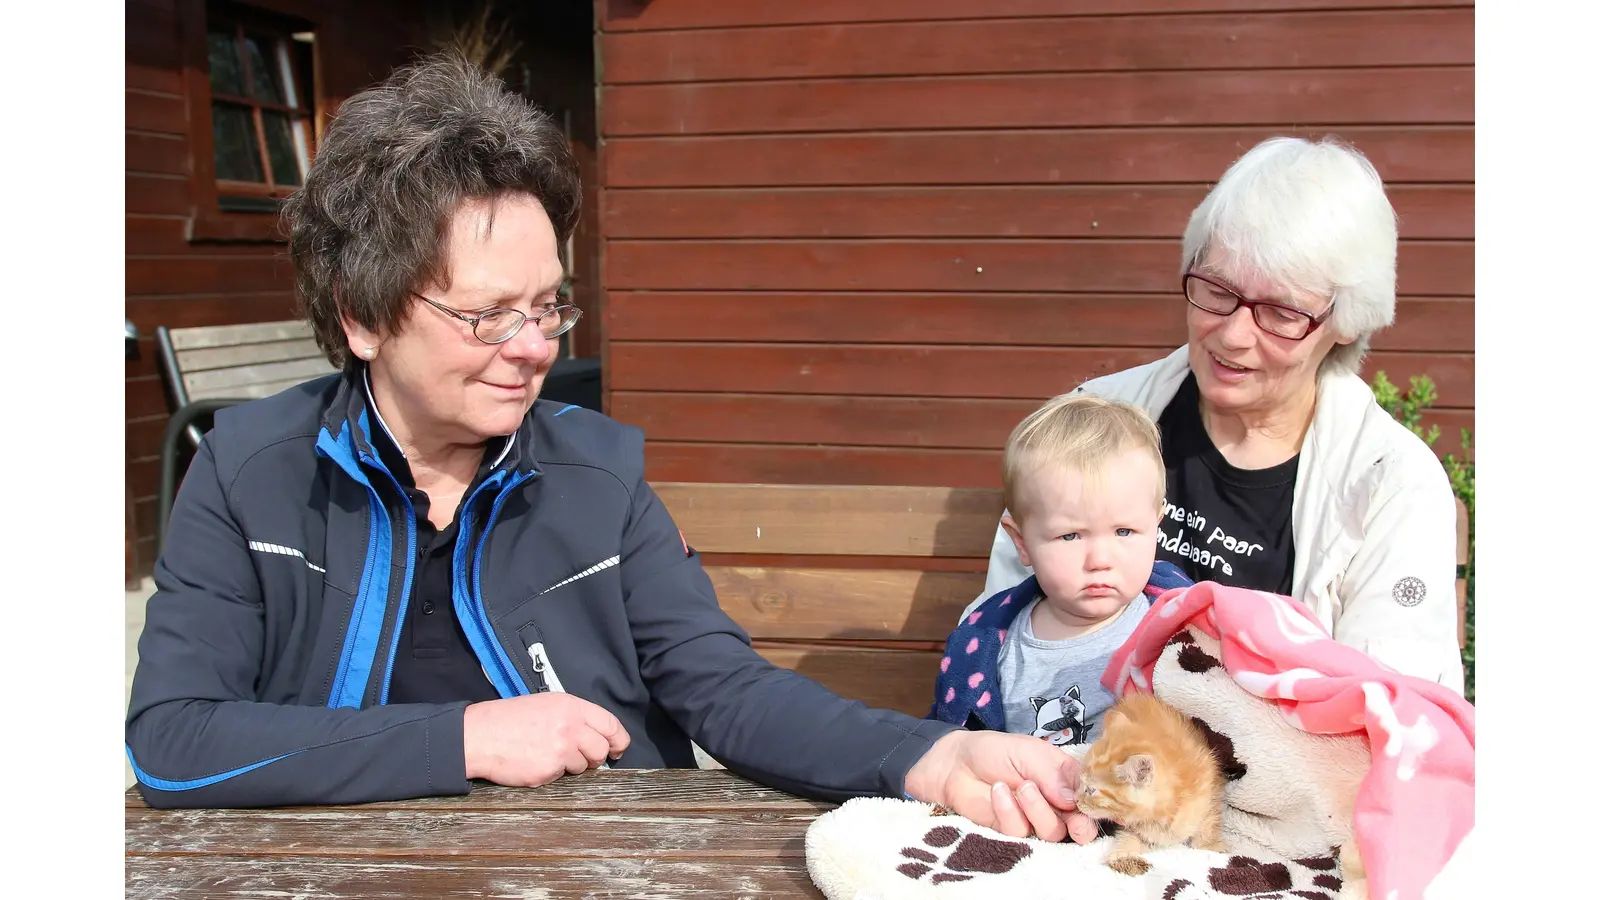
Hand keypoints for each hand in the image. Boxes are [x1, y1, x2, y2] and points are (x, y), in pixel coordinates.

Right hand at [461, 693, 630, 786]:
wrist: (480, 735)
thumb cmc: (510, 719)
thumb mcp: (546, 704)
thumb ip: (574, 716)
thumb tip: (597, 734)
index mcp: (571, 707)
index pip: (610, 725)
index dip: (618, 740)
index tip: (617, 748)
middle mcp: (570, 727)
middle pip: (601, 749)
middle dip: (596, 757)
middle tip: (582, 757)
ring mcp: (560, 751)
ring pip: (584, 766)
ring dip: (572, 765)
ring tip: (548, 754)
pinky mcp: (548, 771)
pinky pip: (562, 777)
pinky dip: (552, 773)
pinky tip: (536, 762)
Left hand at [903, 730, 1098, 843]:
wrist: (955, 763)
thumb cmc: (994, 751)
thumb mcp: (1027, 752)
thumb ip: (1053, 775)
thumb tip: (1074, 800)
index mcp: (1066, 780)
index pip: (1091, 797)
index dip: (1095, 803)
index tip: (1088, 800)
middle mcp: (1056, 804)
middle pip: (1082, 827)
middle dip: (1080, 825)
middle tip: (1070, 814)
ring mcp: (1034, 821)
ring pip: (1052, 832)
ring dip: (1039, 810)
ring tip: (1023, 787)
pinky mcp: (1011, 833)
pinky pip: (1020, 832)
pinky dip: (1010, 812)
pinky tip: (998, 791)